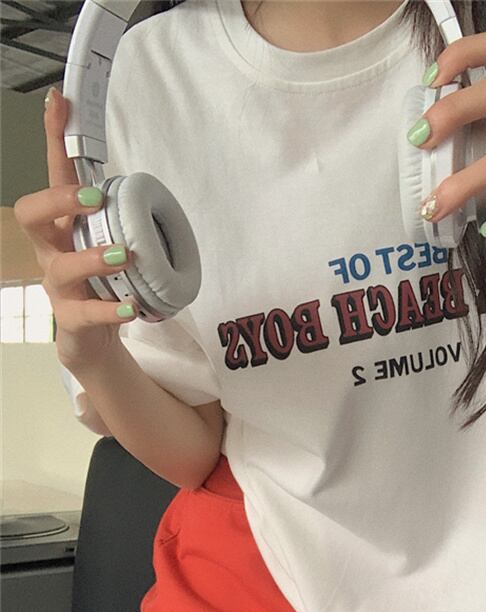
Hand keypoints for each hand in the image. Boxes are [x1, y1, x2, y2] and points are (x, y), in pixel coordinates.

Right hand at [13, 87, 136, 373]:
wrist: (94, 339)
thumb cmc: (105, 284)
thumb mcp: (115, 244)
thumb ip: (128, 220)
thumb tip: (158, 194)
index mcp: (65, 227)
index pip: (55, 176)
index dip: (54, 138)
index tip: (60, 101)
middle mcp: (53, 251)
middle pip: (31, 214)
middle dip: (58, 199)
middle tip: (93, 197)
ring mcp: (58, 286)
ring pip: (60, 265)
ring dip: (92, 256)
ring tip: (124, 255)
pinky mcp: (70, 319)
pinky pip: (85, 314)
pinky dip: (111, 310)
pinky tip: (132, 307)